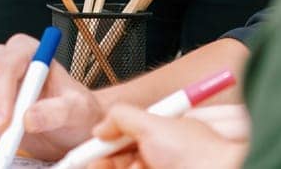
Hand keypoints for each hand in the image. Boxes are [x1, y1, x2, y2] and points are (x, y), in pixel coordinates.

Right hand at [0, 34, 103, 160]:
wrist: (72, 128)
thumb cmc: (77, 114)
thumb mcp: (79, 111)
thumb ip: (57, 111)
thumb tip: (29, 117)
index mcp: (29, 51)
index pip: (5, 66)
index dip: (2, 95)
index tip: (7, 124)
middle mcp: (5, 60)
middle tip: (7, 140)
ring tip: (6, 135)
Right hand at [92, 103, 245, 168]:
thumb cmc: (197, 154)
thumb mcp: (153, 123)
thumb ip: (121, 117)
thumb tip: (99, 128)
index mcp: (160, 137)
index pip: (122, 140)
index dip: (102, 146)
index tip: (83, 155)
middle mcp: (160, 158)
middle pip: (119, 160)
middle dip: (103, 161)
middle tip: (94, 164)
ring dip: (111, 167)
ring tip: (112, 167)